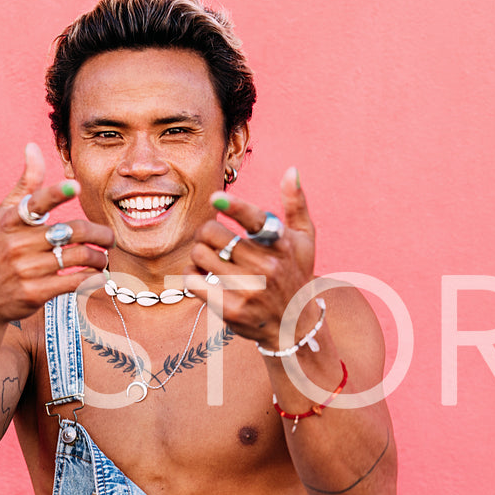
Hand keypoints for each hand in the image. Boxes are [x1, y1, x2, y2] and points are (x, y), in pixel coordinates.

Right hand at [0, 143, 114, 325]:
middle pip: (72, 231)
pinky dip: (92, 278)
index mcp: (11, 221)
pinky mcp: (35, 292)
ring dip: (99, 258)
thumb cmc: (1, 247)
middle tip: (110, 238)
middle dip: (100, 234)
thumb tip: (32, 146)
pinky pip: (74, 282)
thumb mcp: (6, 215)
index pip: (36, 202)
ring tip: (103, 258)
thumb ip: (26, 183)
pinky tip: (98, 275)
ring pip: (78, 256)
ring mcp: (25, 269)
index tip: (76, 186)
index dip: (57, 193)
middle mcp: (17, 244)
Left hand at [184, 166, 317, 348]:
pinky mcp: (231, 310)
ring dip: (199, 253)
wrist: (294, 324)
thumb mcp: (304, 239)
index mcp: (281, 243)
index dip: (235, 207)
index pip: (256, 220)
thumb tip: (291, 170)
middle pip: (213, 234)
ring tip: (209, 258)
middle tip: (211, 237)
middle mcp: (267, 267)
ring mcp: (249, 290)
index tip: (217, 198)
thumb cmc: (295, 272)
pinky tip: (201, 275)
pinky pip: (194, 282)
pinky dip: (191, 275)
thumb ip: (296, 203)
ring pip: (200, 256)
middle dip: (206, 232)